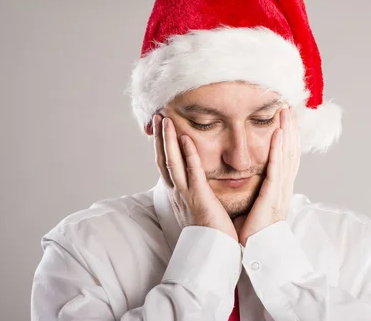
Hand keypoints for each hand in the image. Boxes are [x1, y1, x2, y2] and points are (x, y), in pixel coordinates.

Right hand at [153, 114, 237, 241]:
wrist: (212, 252)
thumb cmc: (211, 232)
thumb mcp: (199, 208)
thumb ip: (197, 193)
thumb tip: (198, 184)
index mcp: (178, 194)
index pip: (166, 165)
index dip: (162, 146)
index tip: (161, 129)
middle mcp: (177, 193)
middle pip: (163, 159)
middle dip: (160, 138)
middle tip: (158, 116)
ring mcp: (185, 195)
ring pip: (172, 162)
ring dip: (168, 140)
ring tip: (166, 120)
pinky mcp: (198, 198)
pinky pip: (192, 173)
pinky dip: (188, 155)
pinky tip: (186, 138)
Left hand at [235, 106, 299, 245]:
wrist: (254, 254)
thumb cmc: (252, 233)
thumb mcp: (256, 206)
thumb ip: (258, 190)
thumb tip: (253, 179)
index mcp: (279, 190)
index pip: (286, 157)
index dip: (288, 137)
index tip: (285, 119)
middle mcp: (283, 188)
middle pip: (291, 152)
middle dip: (291, 128)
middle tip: (288, 107)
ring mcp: (280, 192)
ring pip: (287, 156)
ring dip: (287, 132)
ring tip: (285, 112)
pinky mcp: (272, 197)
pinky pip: (276, 169)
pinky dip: (278, 150)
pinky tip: (279, 134)